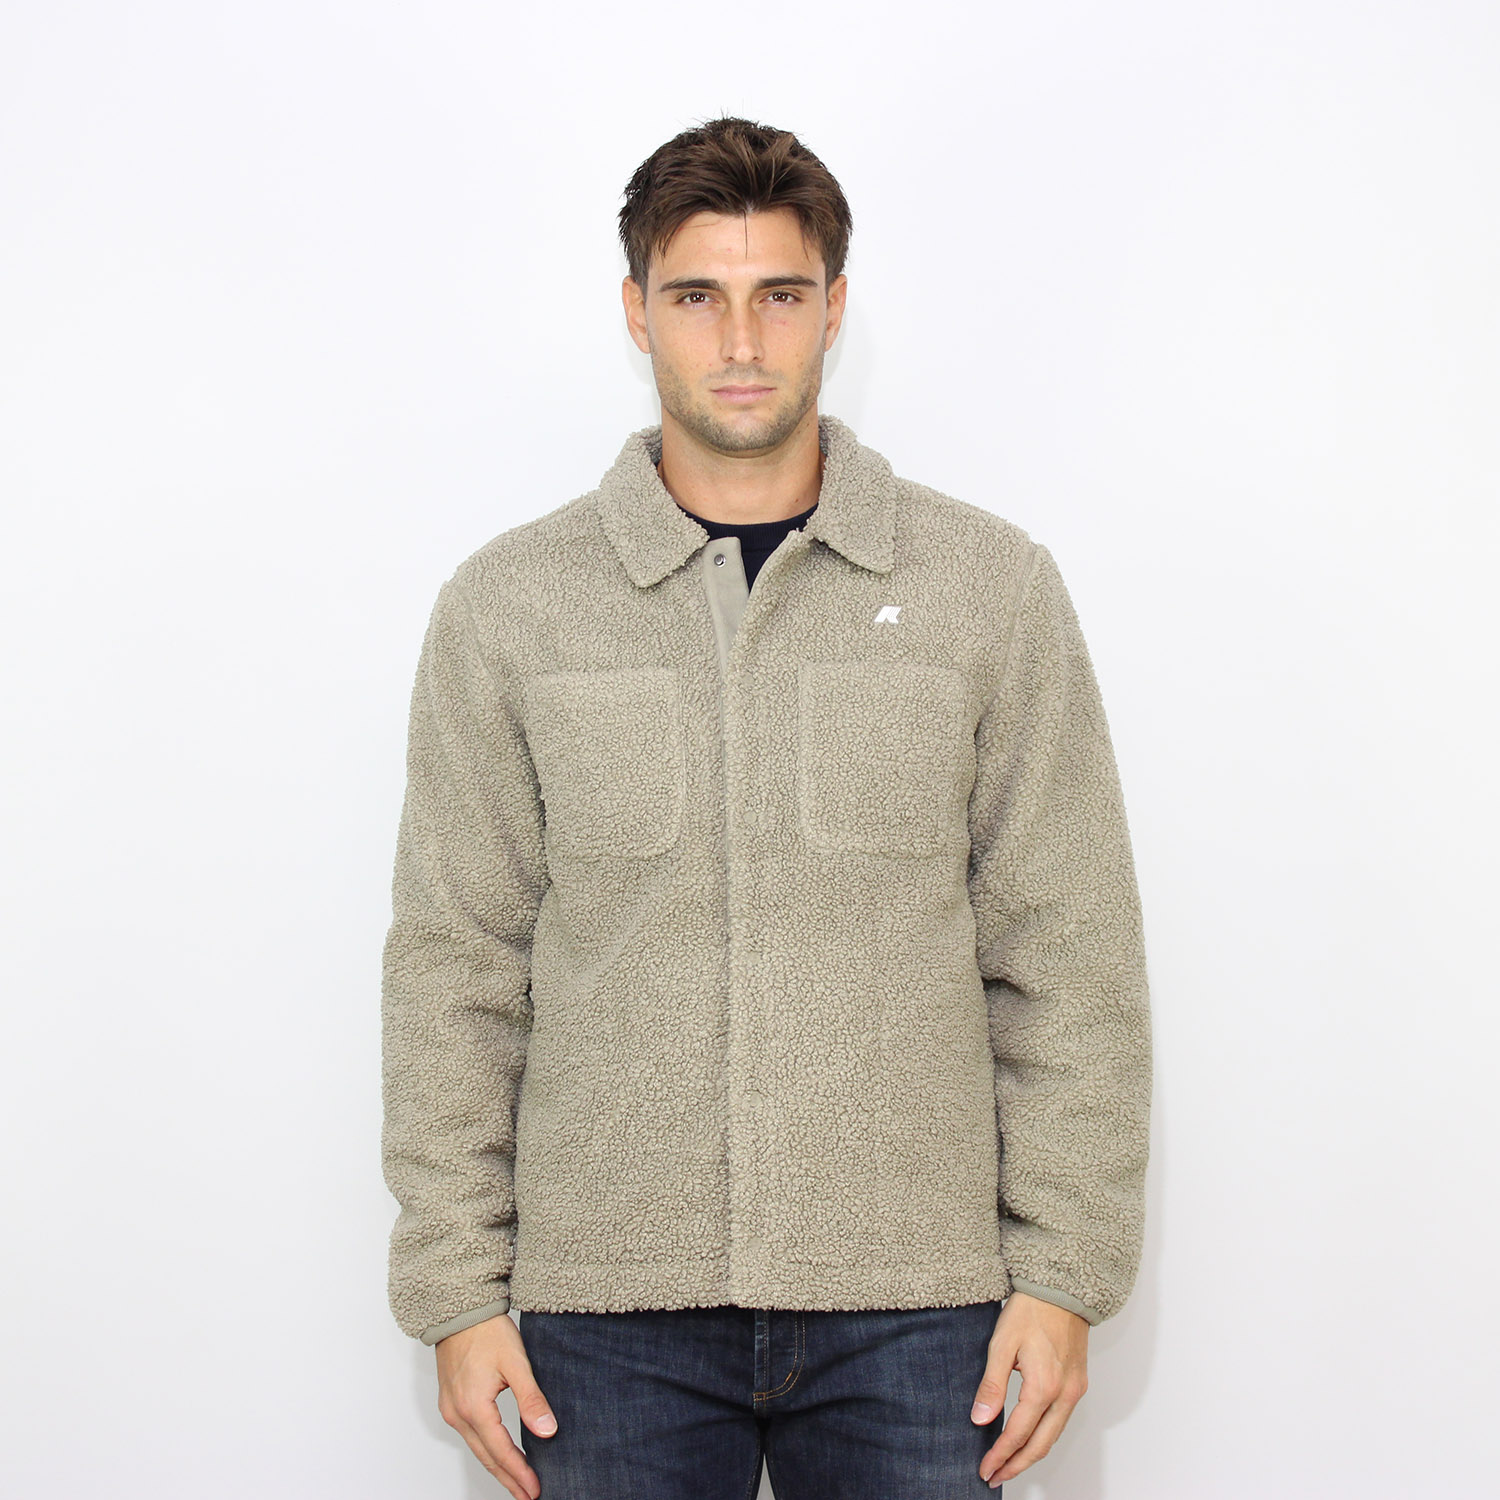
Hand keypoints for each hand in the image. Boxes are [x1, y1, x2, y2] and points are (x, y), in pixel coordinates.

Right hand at [435, 1313, 557, 1498]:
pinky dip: (486, 1450)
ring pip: (476, 1448)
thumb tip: (547, 1431)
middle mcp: (458, 1414)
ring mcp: (450, 1409)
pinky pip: (469, 1435)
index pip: (501, 1451)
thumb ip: (532, 1399)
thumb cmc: (488, 1331)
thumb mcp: (516, 1363)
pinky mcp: (450, 1402)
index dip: (519, 1472)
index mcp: (474, 1407)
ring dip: (497, 1467)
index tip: (536, 1490)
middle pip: (486, 1457)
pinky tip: (498, 1454)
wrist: (460, 1310)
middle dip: (508, 1479)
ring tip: (517, 1483)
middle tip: (528, 1496)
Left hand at [970, 1291, 1088, 1486]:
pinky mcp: (1078, 1383)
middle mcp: (1064, 1394)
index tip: (985, 1469)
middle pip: (1040, 1445)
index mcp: (1044, 1386)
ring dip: (1031, 1455)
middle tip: (995, 1477)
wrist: (1061, 1289)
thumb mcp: (1002, 1344)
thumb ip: (992, 1385)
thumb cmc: (1030, 1310)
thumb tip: (980, 1419)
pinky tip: (1029, 1439)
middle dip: (1016, 1465)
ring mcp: (1074, 1390)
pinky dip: (1044, 1437)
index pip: (1018, 1434)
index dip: (1000, 1455)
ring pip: (1053, 1436)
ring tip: (1009, 1465)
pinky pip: (1061, 1420)